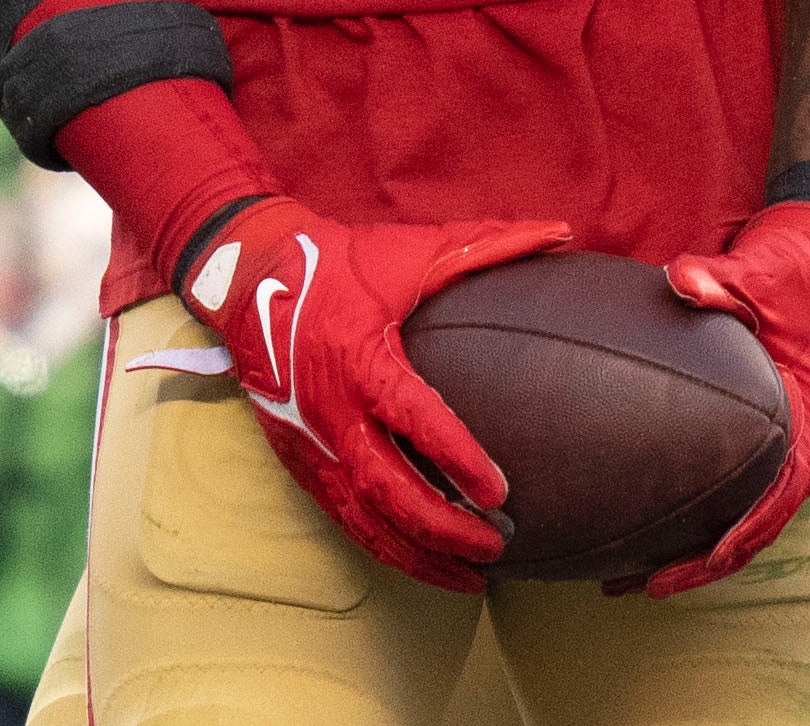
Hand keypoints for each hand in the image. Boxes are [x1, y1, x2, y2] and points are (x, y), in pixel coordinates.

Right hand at [178, 197, 571, 591]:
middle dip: (444, 528)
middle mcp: (333, 412)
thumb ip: (486, 246)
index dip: (458, 458)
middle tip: (497, 544)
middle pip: (389, 490)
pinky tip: (423, 563)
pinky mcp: (299, 462)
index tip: (500, 490)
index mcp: (361, 359)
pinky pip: (344, 519)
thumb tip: (559, 232)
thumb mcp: (410, 251)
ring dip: (418, 555)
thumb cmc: (337, 263)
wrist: (250, 282)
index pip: (414, 420)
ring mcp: (312, 444)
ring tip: (472, 577)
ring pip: (365, 519)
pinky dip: (385, 547)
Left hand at [649, 201, 809, 594]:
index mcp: (801, 412)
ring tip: (633, 578)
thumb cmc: (795, 269)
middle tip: (640, 586)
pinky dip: (700, 521)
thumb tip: (681, 281)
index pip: (778, 491)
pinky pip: (733, 489)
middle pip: (755, 523)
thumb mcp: (763, 270)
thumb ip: (722, 279)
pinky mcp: (760, 428)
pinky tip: (654, 527)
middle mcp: (794, 437)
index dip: (742, 533)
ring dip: (696, 552)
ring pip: (743, 515)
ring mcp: (778, 437)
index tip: (701, 564)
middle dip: (702, 563)